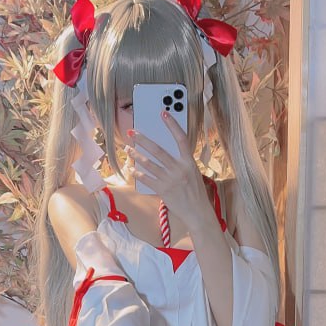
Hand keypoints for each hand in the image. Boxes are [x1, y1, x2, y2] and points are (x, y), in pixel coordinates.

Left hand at [127, 115, 210, 231]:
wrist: (197, 212)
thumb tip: (164, 153)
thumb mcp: (193, 174)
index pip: (181, 139)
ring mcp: (170, 180)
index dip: (172, 125)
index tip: (163, 113)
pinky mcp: (163, 190)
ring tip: (127, 149)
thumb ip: (181, 163)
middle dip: (143, 140)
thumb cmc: (196, 193)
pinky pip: (146, 179)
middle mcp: (179, 169)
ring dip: (136, 155)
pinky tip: (130, 168)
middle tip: (132, 132)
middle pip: (158, 150)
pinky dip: (137, 173)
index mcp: (189, 162)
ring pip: (149, 163)